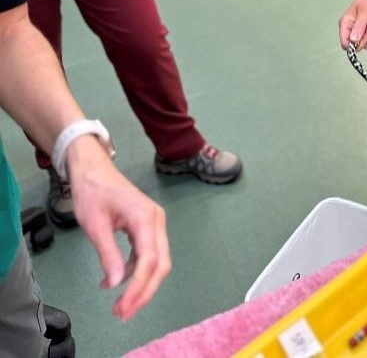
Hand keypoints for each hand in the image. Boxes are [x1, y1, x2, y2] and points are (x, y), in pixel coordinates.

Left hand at [66, 137, 170, 319]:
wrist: (92, 168)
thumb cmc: (92, 191)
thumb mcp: (95, 225)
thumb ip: (108, 254)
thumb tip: (116, 283)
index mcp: (145, 218)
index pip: (149, 260)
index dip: (138, 288)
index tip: (123, 307)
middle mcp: (156, 221)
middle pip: (160, 264)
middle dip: (144, 291)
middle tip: (123, 312)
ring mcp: (154, 223)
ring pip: (157, 261)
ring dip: (141, 284)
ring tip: (119, 304)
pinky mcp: (147, 226)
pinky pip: (148, 254)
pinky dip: (135, 271)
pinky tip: (115, 281)